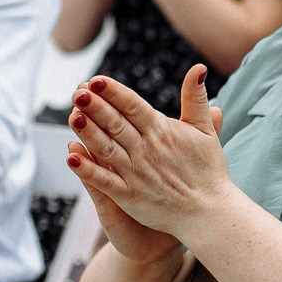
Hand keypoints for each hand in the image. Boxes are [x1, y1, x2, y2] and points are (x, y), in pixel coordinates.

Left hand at [67, 67, 235, 246]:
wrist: (210, 213)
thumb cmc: (208, 170)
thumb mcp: (205, 130)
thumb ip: (196, 99)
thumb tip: (198, 68)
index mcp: (162, 131)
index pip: (133, 106)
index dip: (114, 93)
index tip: (96, 80)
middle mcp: (146, 150)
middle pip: (116, 124)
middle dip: (95, 107)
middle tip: (77, 92)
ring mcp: (136, 174)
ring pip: (106, 149)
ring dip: (88, 133)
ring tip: (72, 116)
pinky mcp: (130, 196)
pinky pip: (104, 182)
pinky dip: (87, 170)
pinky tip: (71, 157)